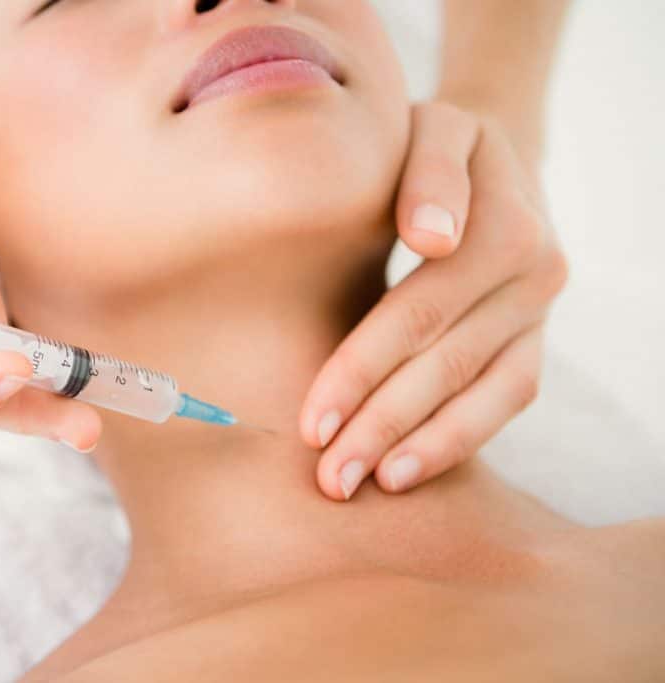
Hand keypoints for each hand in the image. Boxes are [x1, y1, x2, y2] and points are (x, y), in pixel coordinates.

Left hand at [298, 103, 567, 499]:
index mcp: (504, 222)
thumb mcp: (430, 130)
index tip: (312, 423)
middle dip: (380, 426)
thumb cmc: (432, 146)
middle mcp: (534, 273)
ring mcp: (539, 313)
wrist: (492, 160)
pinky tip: (405, 471)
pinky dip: (458, 440)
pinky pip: (506, 400)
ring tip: (364, 486)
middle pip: (446, 363)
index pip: (419, 312)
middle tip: (327, 480)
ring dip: (421, 447)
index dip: (362, 370)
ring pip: (483, 394)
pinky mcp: (533, 340)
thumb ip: (428, 174)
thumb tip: (433, 236)